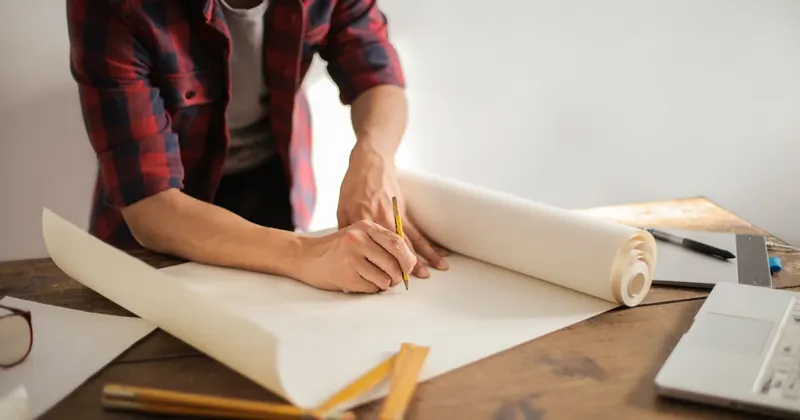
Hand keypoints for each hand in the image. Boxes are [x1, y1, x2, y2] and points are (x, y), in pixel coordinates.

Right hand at [296, 220, 416, 292]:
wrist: (305, 256)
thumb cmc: (338, 248)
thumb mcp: (359, 236)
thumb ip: (382, 243)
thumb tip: (411, 263)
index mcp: (366, 227)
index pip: (398, 243)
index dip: (408, 259)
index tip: (409, 268)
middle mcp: (358, 239)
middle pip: (394, 262)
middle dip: (399, 275)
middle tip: (395, 279)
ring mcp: (351, 257)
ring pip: (384, 278)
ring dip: (384, 284)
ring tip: (373, 279)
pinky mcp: (346, 275)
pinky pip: (371, 288)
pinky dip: (371, 289)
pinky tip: (360, 282)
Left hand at [337, 144, 448, 277]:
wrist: (370, 162)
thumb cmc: (353, 185)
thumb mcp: (342, 207)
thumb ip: (345, 230)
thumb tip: (346, 252)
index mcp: (362, 220)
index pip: (371, 248)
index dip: (377, 264)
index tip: (382, 279)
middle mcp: (380, 219)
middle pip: (393, 247)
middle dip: (402, 265)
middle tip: (409, 282)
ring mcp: (394, 215)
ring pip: (409, 241)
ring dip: (422, 257)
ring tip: (431, 272)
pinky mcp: (403, 211)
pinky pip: (418, 231)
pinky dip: (429, 243)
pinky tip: (440, 253)